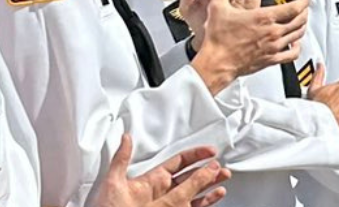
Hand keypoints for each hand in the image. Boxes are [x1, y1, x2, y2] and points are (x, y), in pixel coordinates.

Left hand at [93, 134, 229, 206]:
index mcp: (150, 181)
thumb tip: (125, 138)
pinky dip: (207, 201)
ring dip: (211, 184)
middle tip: (220, 165)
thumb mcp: (113, 183)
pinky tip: (216, 194)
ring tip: (224, 176)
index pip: (177, 163)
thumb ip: (122, 160)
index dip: (195, 155)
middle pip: (191, 177)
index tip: (209, 151)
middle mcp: (162, 193)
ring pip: (196, 192)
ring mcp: (169, 206)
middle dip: (207, 170)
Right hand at [181, 0, 310, 79]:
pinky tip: (295, 44)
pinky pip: (292, 54)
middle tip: (304, 6)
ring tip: (300, 20)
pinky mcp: (271, 60)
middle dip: (304, 11)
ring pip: (298, 35)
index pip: (294, 7)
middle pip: (300, 20)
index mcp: (264, 18)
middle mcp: (273, 32)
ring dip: (302, 26)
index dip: (304, 0)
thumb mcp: (218, 7)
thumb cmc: (217, 39)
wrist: (216, 63)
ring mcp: (274, 47)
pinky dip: (298, 47)